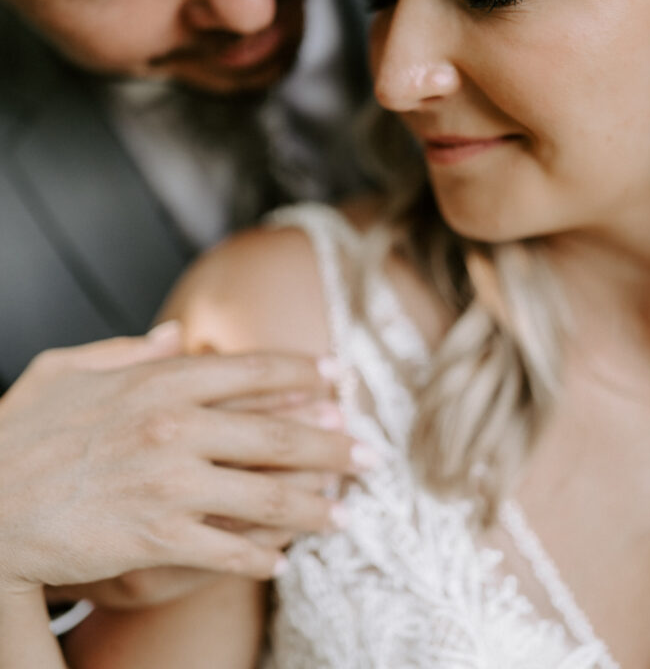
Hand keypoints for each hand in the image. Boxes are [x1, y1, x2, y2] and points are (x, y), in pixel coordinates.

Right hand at [0, 328, 363, 593]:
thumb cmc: (21, 432)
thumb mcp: (67, 368)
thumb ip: (130, 349)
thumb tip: (177, 333)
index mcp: (160, 380)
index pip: (254, 369)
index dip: (304, 371)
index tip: (338, 377)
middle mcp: (175, 426)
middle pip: (278, 432)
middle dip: (333, 442)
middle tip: (370, 452)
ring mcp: (170, 483)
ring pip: (267, 493)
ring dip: (314, 504)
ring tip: (345, 511)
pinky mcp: (158, 538)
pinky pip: (228, 549)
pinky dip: (260, 555)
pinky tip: (281, 559)